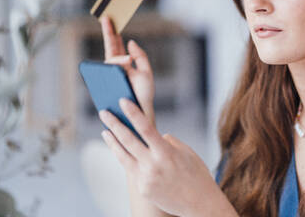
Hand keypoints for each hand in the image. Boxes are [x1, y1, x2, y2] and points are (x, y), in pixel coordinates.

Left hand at [99, 98, 221, 216]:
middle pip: (128, 140)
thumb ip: (169, 142)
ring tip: (105, 131)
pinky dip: (126, 158)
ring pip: (123, 156)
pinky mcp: (142, 189)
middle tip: (104, 112)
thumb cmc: (197, 175)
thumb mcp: (187, 153)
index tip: (123, 101)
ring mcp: (146, 179)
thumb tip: (156, 136)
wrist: (200, 205)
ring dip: (112, 142)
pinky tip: (120, 151)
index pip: (145, 127)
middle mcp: (153, 165)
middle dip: (114, 124)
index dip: (133, 112)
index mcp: (166, 152)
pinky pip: (132, 170)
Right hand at [100, 16, 155, 126]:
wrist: (141, 113)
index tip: (110, 17)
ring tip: (123, 46)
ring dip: (115, 50)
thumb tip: (130, 42)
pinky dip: (113, 65)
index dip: (113, 32)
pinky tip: (118, 59)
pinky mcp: (105, 85)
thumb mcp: (146, 72)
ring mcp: (108, 77)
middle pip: (110, 47)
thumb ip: (140, 56)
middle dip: (108, 32)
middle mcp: (114, 69)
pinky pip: (105, 73)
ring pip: (109, 60)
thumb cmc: (144, 95)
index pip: (116, 45)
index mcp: (124, 64)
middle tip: (106, 16)